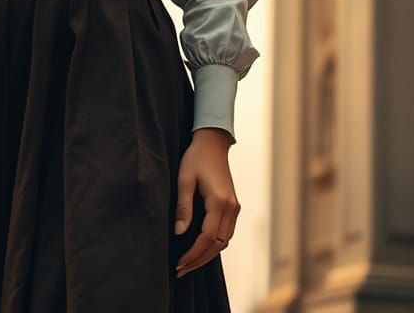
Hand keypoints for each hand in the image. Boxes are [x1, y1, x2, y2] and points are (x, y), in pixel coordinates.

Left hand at [173, 127, 239, 277]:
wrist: (212, 143)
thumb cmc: (196, 157)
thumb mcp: (184, 179)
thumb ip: (183, 207)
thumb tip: (178, 233)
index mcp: (220, 201)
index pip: (207, 237)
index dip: (193, 253)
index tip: (179, 263)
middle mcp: (231, 208)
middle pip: (218, 245)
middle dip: (199, 260)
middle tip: (181, 270)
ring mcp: (235, 208)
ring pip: (224, 242)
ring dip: (207, 255)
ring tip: (188, 264)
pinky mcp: (233, 207)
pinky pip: (226, 233)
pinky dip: (214, 245)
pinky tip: (200, 249)